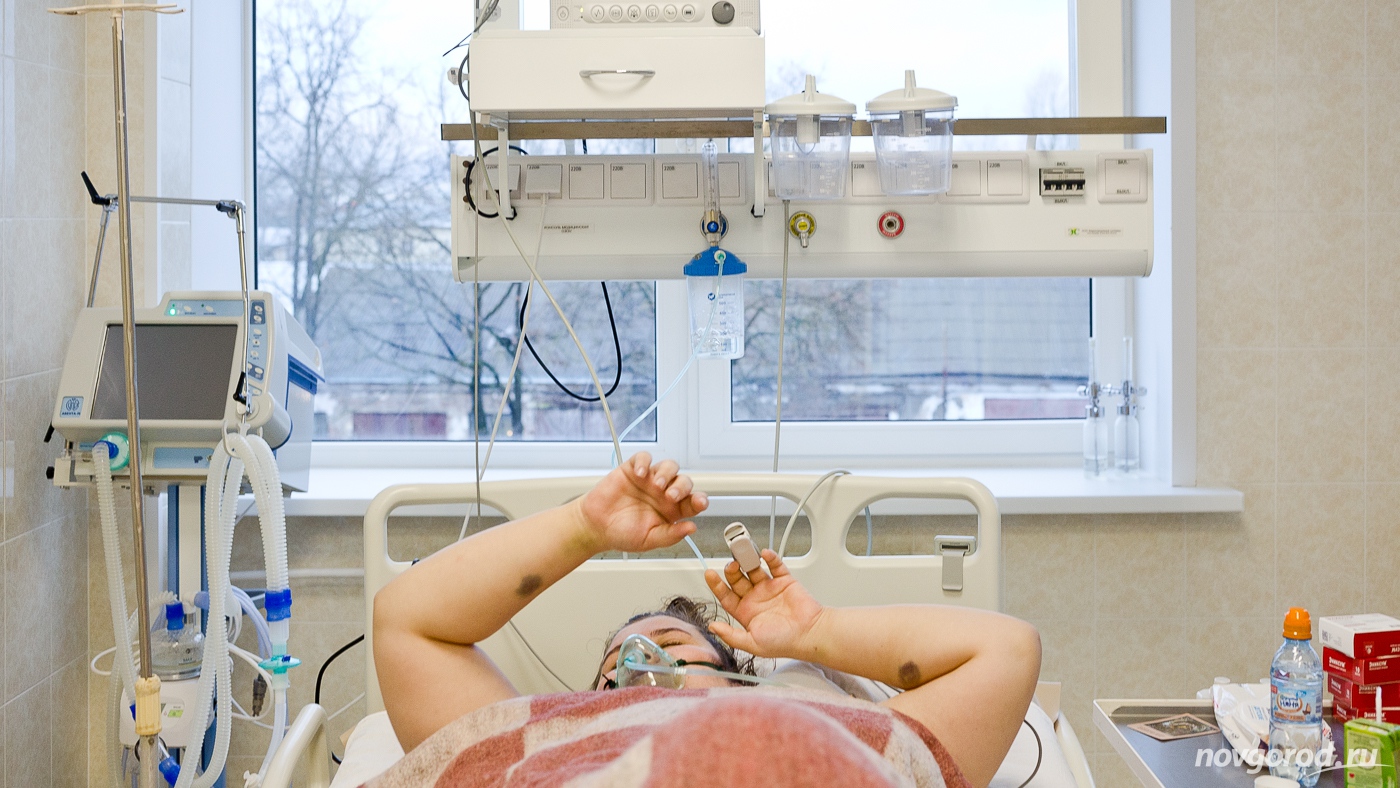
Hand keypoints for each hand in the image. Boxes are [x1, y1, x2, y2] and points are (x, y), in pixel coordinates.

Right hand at [576, 452, 707, 553]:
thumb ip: (671, 535)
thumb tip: (692, 528)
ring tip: (656, 485)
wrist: (595, 527)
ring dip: (666, 473)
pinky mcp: (633, 470)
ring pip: (669, 466)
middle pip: (684, 481)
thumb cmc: (622, 534)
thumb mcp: (649, 540)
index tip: (700, 502)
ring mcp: (649, 480)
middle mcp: (664, 493)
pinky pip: (644, 458)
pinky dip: (644, 461)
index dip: (700, 500)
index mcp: (672, 511)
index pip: (693, 501)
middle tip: (670, 496)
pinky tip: (639, 473)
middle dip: (681, 487)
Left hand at [704, 550, 825, 659]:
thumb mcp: (752, 643)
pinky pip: (775, 565)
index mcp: (746, 613)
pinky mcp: (784, 581)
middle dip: (732, 570)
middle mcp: (756, 599)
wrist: (810, 634)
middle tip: (732, 564)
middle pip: (738, 579)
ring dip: (748, 560)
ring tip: (744, 553)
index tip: (709, 574)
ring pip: (754, 569)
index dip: (717, 585)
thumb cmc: (784, 642)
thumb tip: (713, 627)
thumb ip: (731, 635)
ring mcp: (769, 588)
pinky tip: (764, 554)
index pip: (726, 596)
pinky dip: (770, 558)